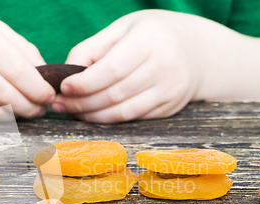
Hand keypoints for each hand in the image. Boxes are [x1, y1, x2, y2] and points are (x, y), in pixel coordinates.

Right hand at [0, 5, 54, 118]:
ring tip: (24, 111)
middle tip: (40, 110)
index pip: (17, 70)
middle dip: (29, 107)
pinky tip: (0, 112)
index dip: (37, 88)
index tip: (49, 96)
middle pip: (6, 95)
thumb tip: (45, 74)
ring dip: (13, 115)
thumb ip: (18, 47)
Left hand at [52, 10, 210, 122]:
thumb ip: (93, 48)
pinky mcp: (170, 107)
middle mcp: (165, 66)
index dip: (85, 83)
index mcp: (150, 40)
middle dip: (82, 102)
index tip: (64, 88)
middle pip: (115, 93)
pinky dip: (110, 119)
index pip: (112, 69)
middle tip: (61, 104)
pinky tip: (93, 115)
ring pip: (123, 111)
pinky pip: (134, 118)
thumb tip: (66, 73)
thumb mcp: (124, 28)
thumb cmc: (152, 35)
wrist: (198, 50)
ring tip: (73, 111)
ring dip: (93, 115)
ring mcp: (170, 90)